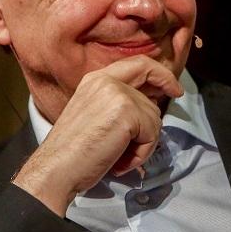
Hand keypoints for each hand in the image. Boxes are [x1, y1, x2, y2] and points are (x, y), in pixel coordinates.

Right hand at [12, 56, 183, 214]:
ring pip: (154, 118)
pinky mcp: (127, 112)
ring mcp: (118, 94)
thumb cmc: (74, 151)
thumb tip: (151, 105)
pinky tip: (121, 161)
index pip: (139, 63)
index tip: (174, 87)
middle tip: (157, 120)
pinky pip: (152, 134)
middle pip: (151, 93)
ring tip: (120, 156)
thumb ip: (120, 103)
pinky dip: (142, 153)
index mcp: (96, 79)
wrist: (57, 168)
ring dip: (143, 143)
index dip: (161, 73)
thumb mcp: (97, 114)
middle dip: (155, 113)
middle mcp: (107, 80)